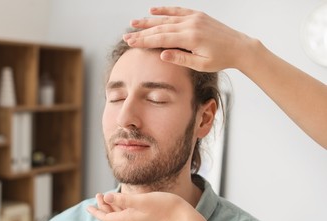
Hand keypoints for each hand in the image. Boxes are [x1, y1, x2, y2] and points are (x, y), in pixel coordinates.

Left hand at [87, 191, 221, 220]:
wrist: (183, 219)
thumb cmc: (164, 207)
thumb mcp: (142, 200)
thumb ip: (124, 199)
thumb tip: (106, 196)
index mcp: (128, 218)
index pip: (107, 218)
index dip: (96, 212)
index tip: (88, 206)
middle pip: (112, 216)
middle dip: (103, 207)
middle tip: (97, 195)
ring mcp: (140, 220)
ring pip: (120, 215)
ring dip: (112, 206)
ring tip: (106, 197)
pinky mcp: (146, 218)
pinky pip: (128, 213)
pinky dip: (122, 207)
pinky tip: (123, 201)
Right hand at [123, 6, 251, 71]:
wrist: (239, 47)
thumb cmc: (221, 59)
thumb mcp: (201, 64)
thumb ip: (181, 59)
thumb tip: (162, 54)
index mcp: (190, 38)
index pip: (161, 39)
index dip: (144, 41)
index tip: (130, 42)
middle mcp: (190, 25)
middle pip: (160, 28)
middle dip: (142, 32)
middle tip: (126, 36)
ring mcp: (194, 18)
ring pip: (166, 18)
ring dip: (149, 20)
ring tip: (134, 22)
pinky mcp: (198, 16)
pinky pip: (178, 11)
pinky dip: (165, 10)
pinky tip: (153, 10)